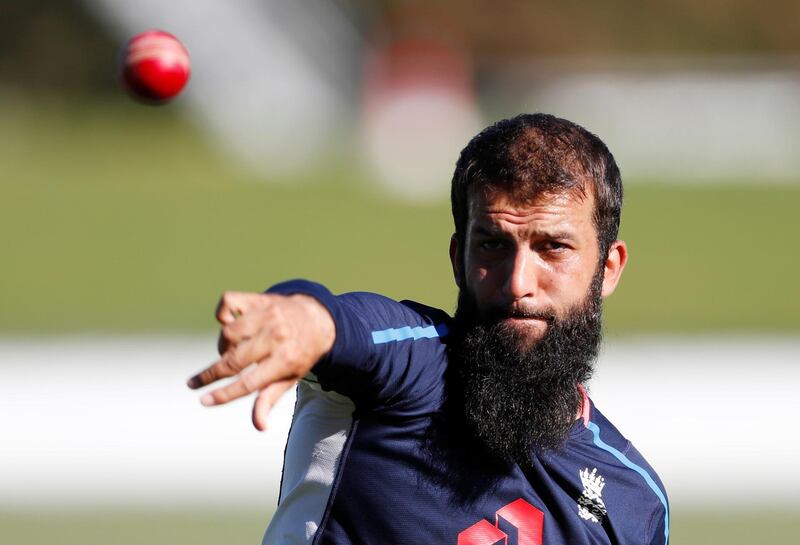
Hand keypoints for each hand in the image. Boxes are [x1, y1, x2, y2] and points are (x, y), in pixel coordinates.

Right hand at [187, 291, 335, 430]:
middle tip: (195, 383)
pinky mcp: (259, 298)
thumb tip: (259, 426)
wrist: (317, 318)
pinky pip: (228, 303)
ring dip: (222, 347)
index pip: (249, 383)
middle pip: (234, 360)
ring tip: (230, 352)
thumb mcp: (290, 378)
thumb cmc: (299, 354)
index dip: (224, 394)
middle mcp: (276, 336)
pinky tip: (230, 324)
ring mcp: (267, 315)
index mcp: (286, 360)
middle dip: (210, 375)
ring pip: (228, 333)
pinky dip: (222, 315)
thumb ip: (270, 399)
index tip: (203, 400)